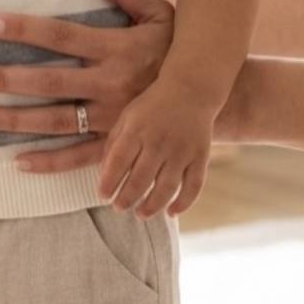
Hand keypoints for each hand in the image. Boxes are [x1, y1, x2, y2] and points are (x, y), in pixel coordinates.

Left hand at [0, 0, 174, 173]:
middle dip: (5, 80)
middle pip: (48, 82)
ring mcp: (113, 120)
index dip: (24, 28)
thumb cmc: (178, 48)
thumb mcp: (159, 13)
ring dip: (15, 120)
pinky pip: (79, 158)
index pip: (61, 35)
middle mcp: (111, 85)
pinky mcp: (117, 146)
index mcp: (118, 49)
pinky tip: (17, 162)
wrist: (209, 97)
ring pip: (55, 122)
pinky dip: (49, 163)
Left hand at [99, 82, 212, 218]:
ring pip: (166, 187)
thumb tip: (104, 175)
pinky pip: (194, 186)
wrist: (191, 89)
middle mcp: (159, 141)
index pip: (119, 162)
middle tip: (119, 208)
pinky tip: (171, 212)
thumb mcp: (128, 117)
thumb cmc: (152, 106)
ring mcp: (182, 150)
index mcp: (137, 130)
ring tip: (141, 214)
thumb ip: (114, 144)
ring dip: (152, 205)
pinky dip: (184, 203)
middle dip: (127, 199)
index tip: (103, 196)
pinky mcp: (201, 156)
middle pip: (140, 179)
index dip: (109, 182)